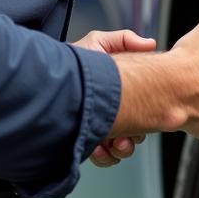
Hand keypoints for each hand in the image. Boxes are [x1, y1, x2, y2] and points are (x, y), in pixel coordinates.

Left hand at [72, 29, 155, 167]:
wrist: (48, 77)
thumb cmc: (73, 60)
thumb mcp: (98, 43)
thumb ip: (124, 40)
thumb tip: (150, 43)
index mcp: (122, 92)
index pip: (145, 106)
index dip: (148, 113)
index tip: (145, 116)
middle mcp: (114, 111)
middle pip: (138, 131)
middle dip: (135, 135)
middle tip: (127, 134)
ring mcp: (101, 127)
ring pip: (122, 147)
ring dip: (122, 148)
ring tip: (114, 142)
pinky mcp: (87, 140)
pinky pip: (103, 157)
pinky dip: (105, 156)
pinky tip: (99, 147)